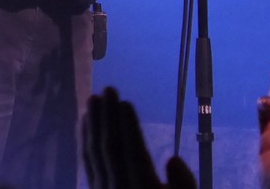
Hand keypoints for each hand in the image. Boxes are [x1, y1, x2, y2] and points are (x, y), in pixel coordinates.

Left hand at [82, 87, 196, 188]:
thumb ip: (184, 185)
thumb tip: (171, 160)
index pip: (133, 154)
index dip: (128, 127)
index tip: (125, 102)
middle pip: (111, 149)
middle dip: (108, 117)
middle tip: (108, 89)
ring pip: (94, 153)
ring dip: (92, 124)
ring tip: (93, 98)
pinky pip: (88, 163)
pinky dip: (84, 140)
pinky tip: (84, 123)